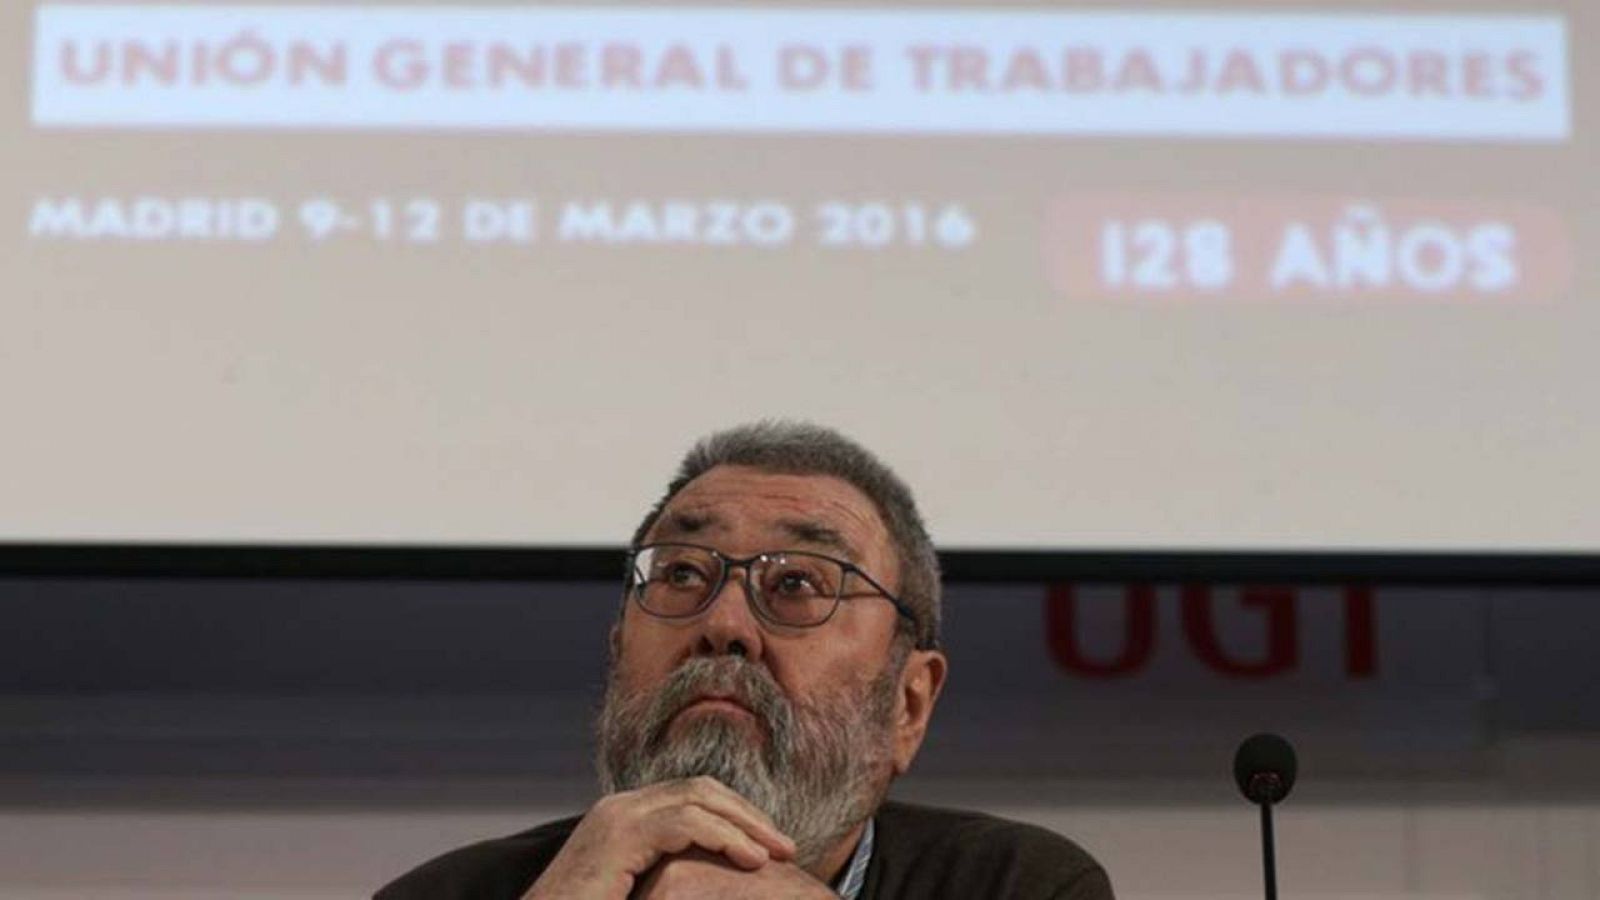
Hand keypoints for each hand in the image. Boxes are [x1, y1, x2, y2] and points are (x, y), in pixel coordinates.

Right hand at [520, 777, 796, 899]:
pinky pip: (684, 824)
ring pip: (698, 799)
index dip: (736, 816)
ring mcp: (618, 817)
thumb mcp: (635, 892)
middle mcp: (620, 808)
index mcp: (624, 818)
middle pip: (701, 790)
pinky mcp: (618, 837)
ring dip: (746, 824)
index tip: (768, 846)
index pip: (692, 796)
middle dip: (749, 815)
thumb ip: (666, 876)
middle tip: (786, 846)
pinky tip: (751, 860)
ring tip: (778, 853)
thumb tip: (706, 884)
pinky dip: (724, 837)